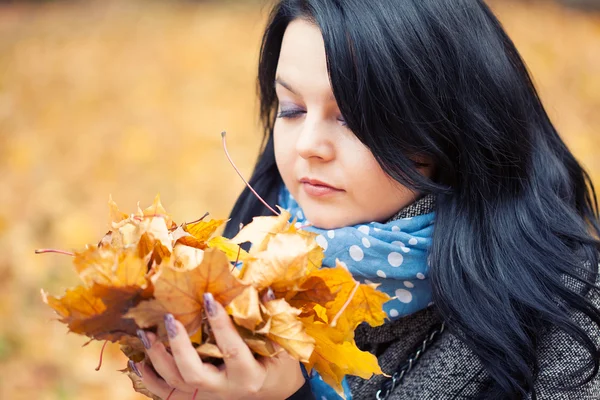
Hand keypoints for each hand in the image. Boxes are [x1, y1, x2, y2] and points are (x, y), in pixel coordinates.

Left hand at [130, 293, 306, 399]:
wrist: (275, 396)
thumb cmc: (279, 368)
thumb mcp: (283, 347)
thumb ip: (273, 320)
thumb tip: (262, 290)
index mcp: (247, 375)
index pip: (230, 348)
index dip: (218, 322)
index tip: (207, 297)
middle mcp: (224, 389)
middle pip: (193, 372)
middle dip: (178, 345)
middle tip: (169, 318)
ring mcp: (207, 396)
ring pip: (175, 382)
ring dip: (157, 357)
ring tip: (146, 332)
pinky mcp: (196, 398)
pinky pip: (166, 393)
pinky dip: (149, 377)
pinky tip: (137, 359)